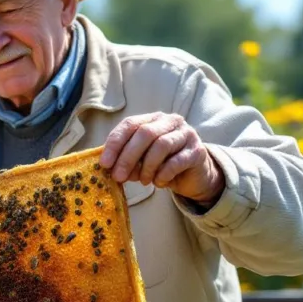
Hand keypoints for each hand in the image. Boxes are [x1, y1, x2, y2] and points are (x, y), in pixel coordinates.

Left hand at [99, 112, 223, 205]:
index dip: (115, 143)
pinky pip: (176, 161)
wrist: (193, 176)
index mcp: (152, 119)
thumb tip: (108, 167)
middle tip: (118, 177)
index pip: (130, 124)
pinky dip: (163, 174)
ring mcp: (186, 134)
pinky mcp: (198, 151)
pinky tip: (159, 182)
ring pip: (161, 145)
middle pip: (145, 133)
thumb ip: (125, 158)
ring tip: (143, 181)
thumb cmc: (161, 165)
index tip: (104, 163)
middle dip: (128, 157)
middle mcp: (170, 121)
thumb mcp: (140, 160)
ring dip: (147, 167)